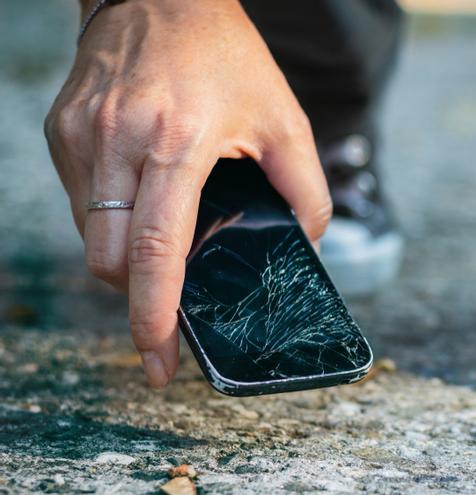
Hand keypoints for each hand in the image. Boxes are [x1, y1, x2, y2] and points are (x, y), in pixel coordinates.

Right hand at [44, 0, 330, 387]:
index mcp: (177, 144)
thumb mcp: (284, 117)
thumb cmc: (227, 55)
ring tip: (161, 253)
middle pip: (108, 259)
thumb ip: (306, 187)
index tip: (159, 358)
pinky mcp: (62, 129)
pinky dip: (108, 223)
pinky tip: (141, 208)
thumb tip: (307, 243)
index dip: (154, 315)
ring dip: (122, 260)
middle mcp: (118, 142)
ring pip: (89, 235)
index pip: (154, 251)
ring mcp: (81, 135)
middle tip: (167, 312)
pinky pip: (79, 202)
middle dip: (136, 297)